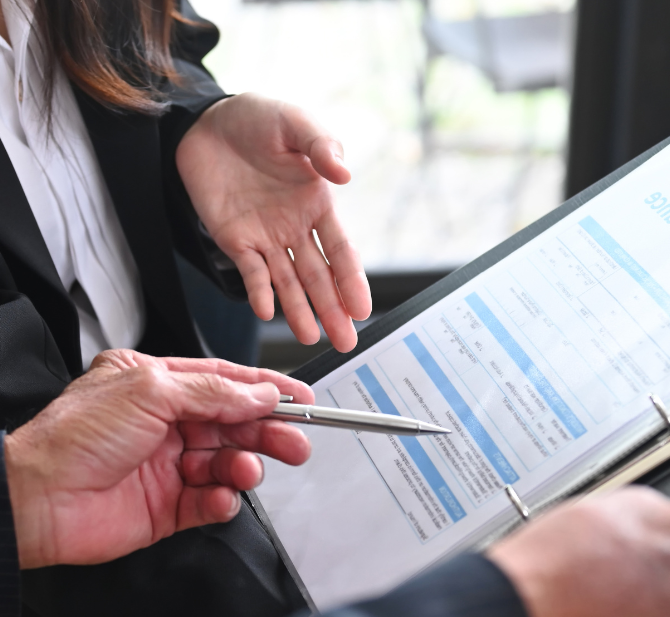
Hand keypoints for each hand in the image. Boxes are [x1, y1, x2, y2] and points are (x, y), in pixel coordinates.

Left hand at [4, 350, 313, 568]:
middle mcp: (164, 423)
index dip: (266, 391)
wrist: (38, 501)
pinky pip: (212, 501)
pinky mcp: (168, 506)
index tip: (300, 399)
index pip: (225, 383)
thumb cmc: (73, 438)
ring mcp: (168, 465)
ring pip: (227, 463)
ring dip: (244, 466)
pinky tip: (222, 497)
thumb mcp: (149, 391)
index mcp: (156, 384)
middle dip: (267, 431)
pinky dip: (223, 500)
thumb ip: (213, 392)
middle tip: (295, 441)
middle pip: (234, 424)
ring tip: (247, 470)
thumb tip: (259, 395)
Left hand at [176, 94, 370, 350]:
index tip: (362, 309)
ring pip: (288, 283)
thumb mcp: (295, 123)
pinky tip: (267, 312)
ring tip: (311, 339)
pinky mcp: (234, 240)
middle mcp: (295, 228)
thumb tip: (344, 174)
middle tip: (346, 342)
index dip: (352, 281)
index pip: (341, 251)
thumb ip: (321, 146)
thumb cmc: (259, 118)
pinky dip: (259, 291)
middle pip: (318, 277)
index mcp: (318, 204)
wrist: (205, 121)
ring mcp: (265, 237)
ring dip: (300, 311)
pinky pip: (250, 272)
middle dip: (333, 310)